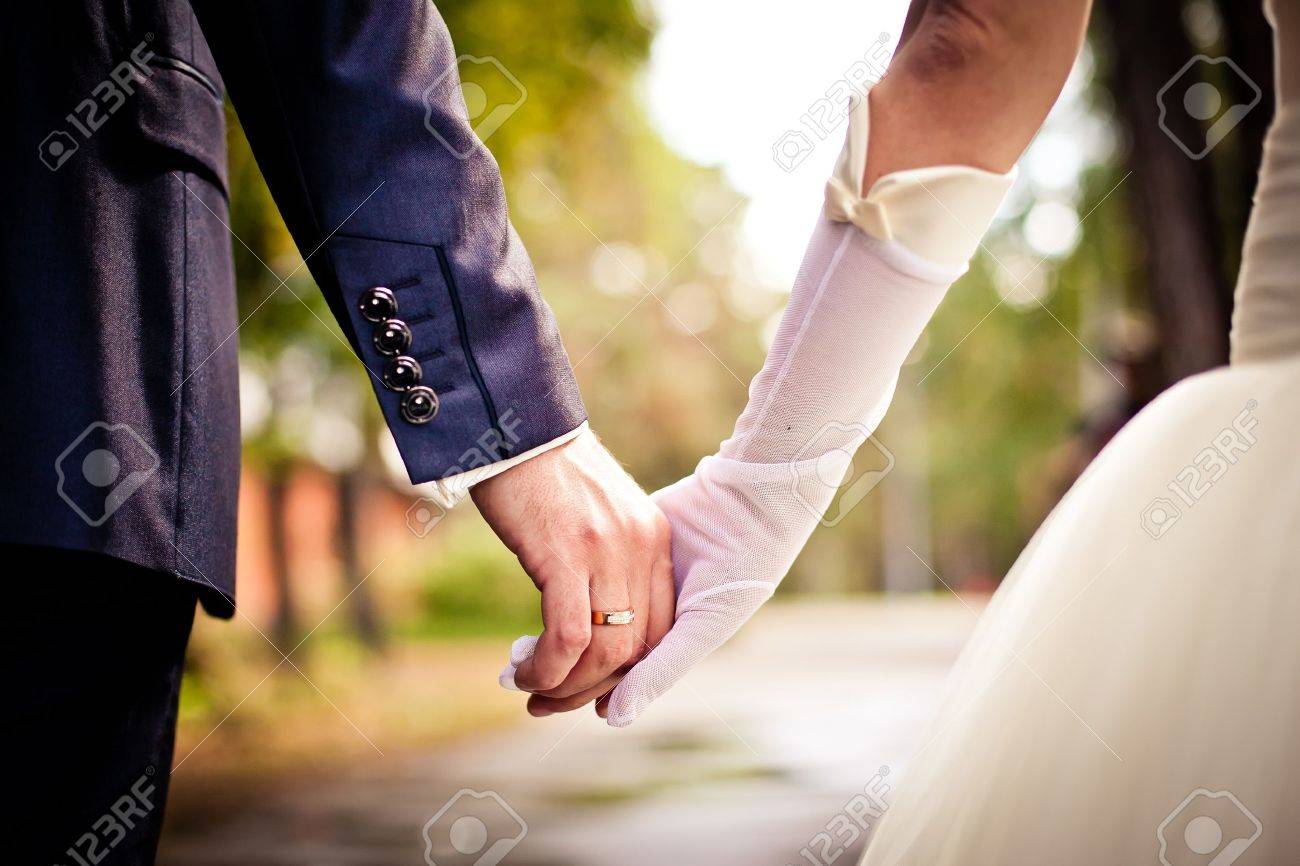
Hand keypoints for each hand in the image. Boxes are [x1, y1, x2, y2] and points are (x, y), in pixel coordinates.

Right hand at [472, 428, 674, 712]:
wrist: (514, 424)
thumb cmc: (543, 473)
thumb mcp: (594, 517)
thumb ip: (604, 561)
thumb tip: (585, 623)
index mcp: (653, 539)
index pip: (660, 627)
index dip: (627, 670)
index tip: (591, 688)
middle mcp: (640, 547)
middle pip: (637, 649)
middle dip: (593, 689)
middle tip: (551, 701)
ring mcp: (607, 551)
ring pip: (606, 653)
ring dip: (566, 686)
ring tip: (531, 691)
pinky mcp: (567, 554)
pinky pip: (570, 636)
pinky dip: (547, 668)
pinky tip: (522, 673)